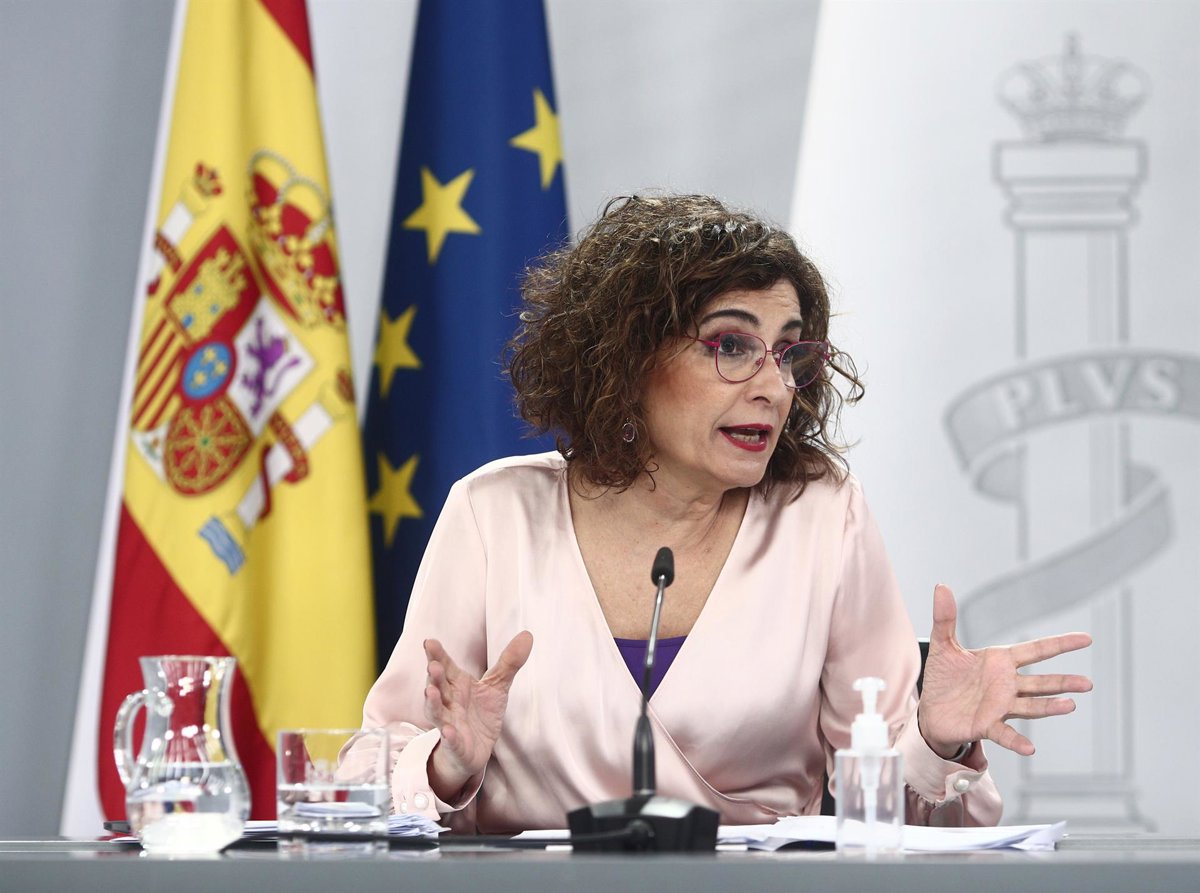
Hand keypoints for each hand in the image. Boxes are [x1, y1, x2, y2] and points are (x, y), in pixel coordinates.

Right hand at [423, 632, 532, 800]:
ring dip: (432, 702)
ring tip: (430, 691)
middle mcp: (449, 702)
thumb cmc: (480, 713)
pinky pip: (451, 741)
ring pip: (437, 712)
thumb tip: (527, 634)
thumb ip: (509, 662)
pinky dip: (449, 736)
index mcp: (457, 685)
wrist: (476, 750)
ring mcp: (449, 723)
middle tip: (433, 665)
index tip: (429, 642)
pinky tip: (448, 731)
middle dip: (434, 676)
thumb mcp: (497, 686)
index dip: (437, 655)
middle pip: (438, 687)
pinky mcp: (456, 745)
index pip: (446, 667)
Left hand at [917, 584, 1091, 757]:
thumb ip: (945, 617)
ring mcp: (1000, 706)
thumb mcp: (943, 644)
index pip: (1035, 650)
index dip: (1060, 644)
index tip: (1086, 639)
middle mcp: (1006, 685)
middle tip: (1088, 683)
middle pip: (1041, 682)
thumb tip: (941, 585)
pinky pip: (1005, 733)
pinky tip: (1030, 748)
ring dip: (1050, 707)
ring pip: (1031, 706)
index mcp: (1000, 661)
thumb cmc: (943, 678)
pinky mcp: (986, 725)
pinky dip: (1017, 741)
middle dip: (1063, 682)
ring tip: (1071, 704)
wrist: (931, 710)